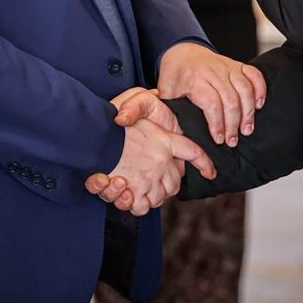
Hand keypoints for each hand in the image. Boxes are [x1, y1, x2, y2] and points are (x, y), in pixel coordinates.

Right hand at [89, 111, 215, 216]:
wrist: (92, 136)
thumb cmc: (111, 118)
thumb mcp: (134, 100)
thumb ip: (145, 100)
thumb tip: (154, 96)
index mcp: (165, 141)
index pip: (193, 152)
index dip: (203, 163)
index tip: (210, 172)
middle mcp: (161, 163)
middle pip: (175, 182)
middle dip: (167, 184)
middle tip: (153, 178)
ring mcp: (148, 180)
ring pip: (159, 196)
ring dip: (150, 195)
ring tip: (135, 186)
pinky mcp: (133, 193)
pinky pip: (141, 206)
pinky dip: (135, 204)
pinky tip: (127, 195)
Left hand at [158, 42, 266, 146]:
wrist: (181, 52)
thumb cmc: (175, 76)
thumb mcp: (167, 94)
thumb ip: (172, 113)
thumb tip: (179, 136)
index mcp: (194, 79)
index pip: (211, 103)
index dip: (217, 124)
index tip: (218, 139)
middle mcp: (213, 71)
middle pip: (230, 100)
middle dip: (233, 124)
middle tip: (232, 141)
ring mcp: (227, 66)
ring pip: (244, 89)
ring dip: (248, 112)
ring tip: (246, 130)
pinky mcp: (237, 64)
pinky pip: (254, 74)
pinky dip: (260, 90)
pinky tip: (259, 105)